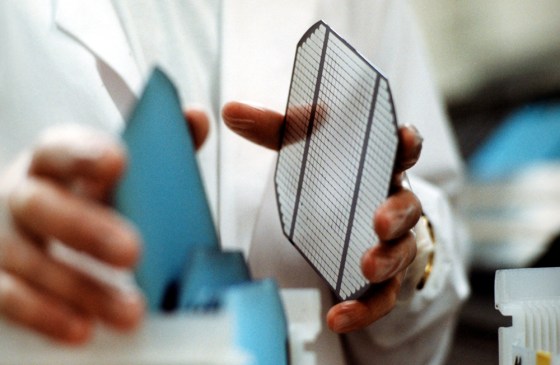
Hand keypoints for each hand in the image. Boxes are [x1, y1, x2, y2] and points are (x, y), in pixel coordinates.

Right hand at [0, 110, 208, 343]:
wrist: (30, 221)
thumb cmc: (84, 192)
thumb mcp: (116, 169)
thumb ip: (159, 144)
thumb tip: (195, 119)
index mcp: (51, 161)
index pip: (60, 149)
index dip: (84, 154)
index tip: (119, 163)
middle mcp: (21, 195)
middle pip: (42, 206)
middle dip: (86, 229)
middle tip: (133, 250)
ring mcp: (3, 239)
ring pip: (30, 261)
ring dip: (80, 287)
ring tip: (130, 309)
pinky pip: (11, 298)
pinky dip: (46, 315)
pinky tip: (82, 328)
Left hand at [222, 101, 422, 332]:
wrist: (354, 214)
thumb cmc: (335, 175)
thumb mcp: (306, 148)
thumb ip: (275, 129)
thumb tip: (231, 112)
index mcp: (379, 166)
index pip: (402, 149)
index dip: (406, 143)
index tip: (401, 138)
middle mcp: (393, 202)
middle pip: (407, 206)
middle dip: (397, 212)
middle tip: (379, 221)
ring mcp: (392, 242)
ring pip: (401, 253)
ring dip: (387, 261)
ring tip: (366, 268)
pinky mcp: (382, 278)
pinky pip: (381, 296)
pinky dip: (363, 309)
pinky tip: (338, 317)